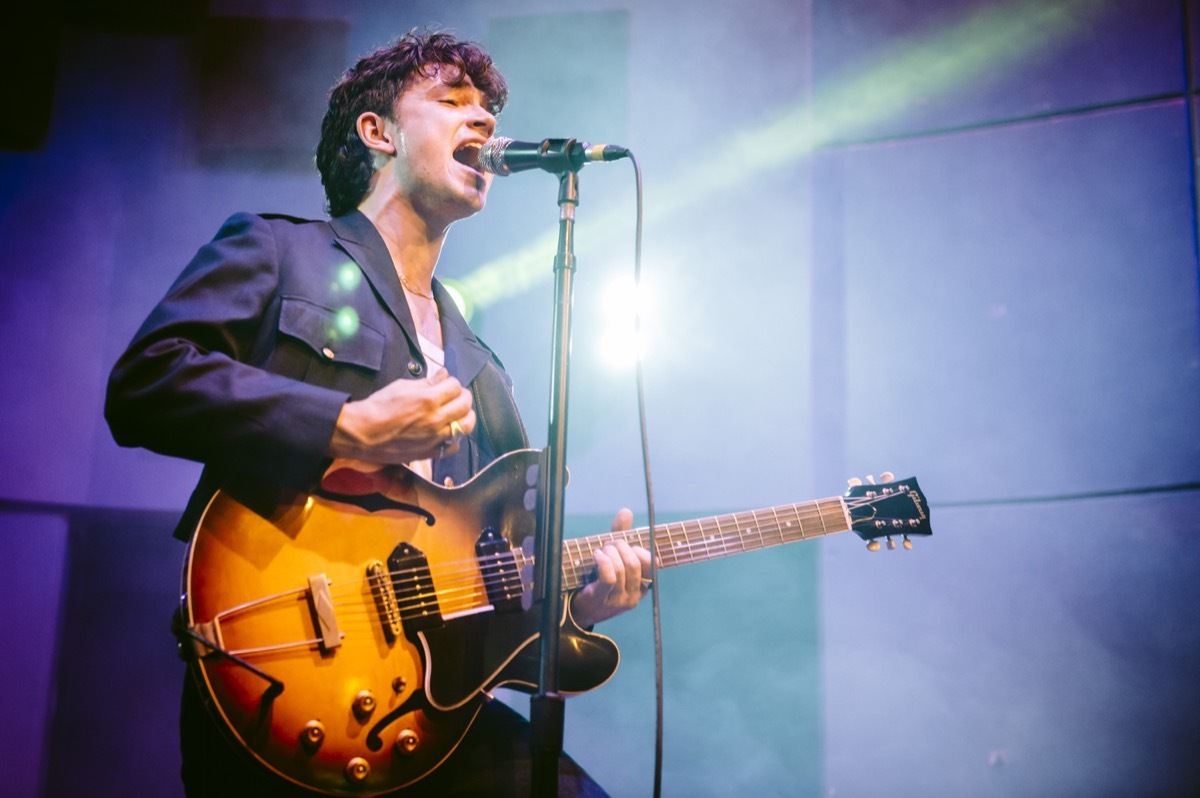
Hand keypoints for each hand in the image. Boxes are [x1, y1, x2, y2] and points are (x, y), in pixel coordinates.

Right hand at [328, 369, 475, 462]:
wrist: (363, 433)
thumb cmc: (379, 407)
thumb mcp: (402, 386)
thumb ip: (427, 382)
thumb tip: (444, 375)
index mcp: (428, 400)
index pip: (455, 386)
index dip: (451, 382)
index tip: (446, 383)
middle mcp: (436, 419)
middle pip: (465, 404)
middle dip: (463, 396)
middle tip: (455, 395)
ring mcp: (435, 438)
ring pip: (466, 426)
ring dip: (465, 416)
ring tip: (456, 413)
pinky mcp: (430, 452)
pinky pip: (454, 446)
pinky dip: (454, 438)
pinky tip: (447, 432)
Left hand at [570, 508, 651, 627]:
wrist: (577, 608)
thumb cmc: (596, 579)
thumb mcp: (611, 557)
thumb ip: (620, 535)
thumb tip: (626, 511)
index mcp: (641, 587)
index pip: (651, 564)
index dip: (639, 550)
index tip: (624, 544)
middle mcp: (633, 595)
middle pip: (634, 564)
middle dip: (621, 547)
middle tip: (608, 544)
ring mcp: (619, 600)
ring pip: (621, 568)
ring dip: (609, 553)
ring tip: (600, 551)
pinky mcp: (602, 599)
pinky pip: (609, 577)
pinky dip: (603, 561)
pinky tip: (597, 555)